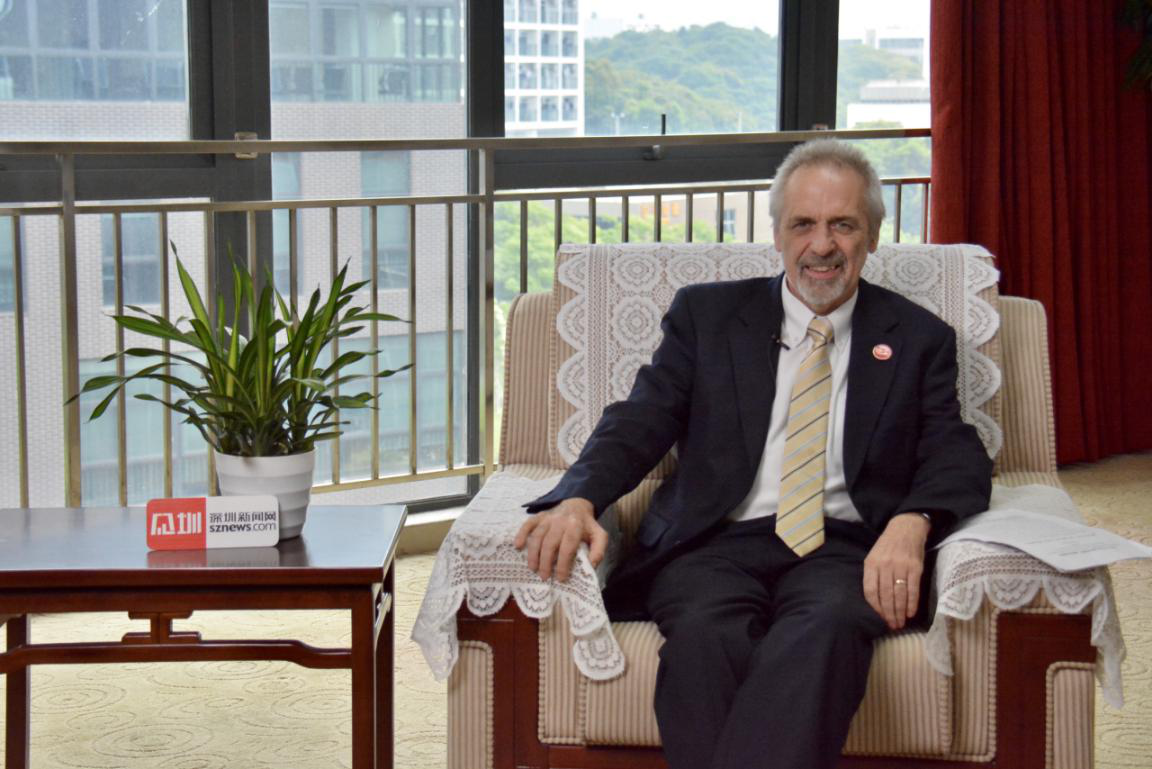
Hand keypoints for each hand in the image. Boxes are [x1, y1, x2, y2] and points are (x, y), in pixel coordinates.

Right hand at [514, 497, 607, 581]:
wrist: (577, 505)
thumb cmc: (586, 526)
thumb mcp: (599, 536)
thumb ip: (598, 551)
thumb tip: (591, 565)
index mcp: (576, 526)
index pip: (568, 547)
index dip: (563, 564)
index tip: (561, 578)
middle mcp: (560, 521)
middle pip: (550, 543)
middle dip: (546, 562)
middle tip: (544, 577)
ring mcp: (548, 518)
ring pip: (537, 536)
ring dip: (534, 554)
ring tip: (533, 568)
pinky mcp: (539, 516)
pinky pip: (528, 524)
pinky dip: (521, 534)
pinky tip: (518, 546)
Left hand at [862, 513, 929, 630]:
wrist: (906, 527)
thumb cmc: (888, 546)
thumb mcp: (874, 557)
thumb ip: (873, 576)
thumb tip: (876, 601)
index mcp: (871, 564)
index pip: (870, 591)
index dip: (875, 607)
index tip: (879, 617)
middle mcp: (885, 565)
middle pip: (885, 595)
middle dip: (888, 614)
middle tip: (892, 625)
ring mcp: (901, 566)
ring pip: (899, 594)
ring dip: (900, 612)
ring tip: (900, 623)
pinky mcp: (916, 567)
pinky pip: (913, 589)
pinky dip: (912, 603)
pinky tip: (910, 613)